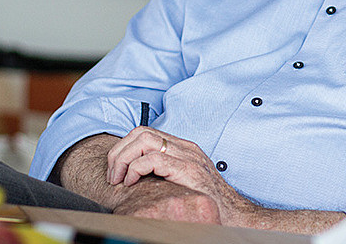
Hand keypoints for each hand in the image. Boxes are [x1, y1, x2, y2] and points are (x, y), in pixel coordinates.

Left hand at [55, 133, 219, 223]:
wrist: (232, 214)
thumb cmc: (206, 202)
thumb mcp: (183, 182)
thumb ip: (164, 172)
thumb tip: (134, 176)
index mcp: (182, 147)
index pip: (145, 132)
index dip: (124, 147)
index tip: (116, 170)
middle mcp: (184, 147)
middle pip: (141, 132)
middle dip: (119, 151)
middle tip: (112, 175)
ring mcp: (186, 156)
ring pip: (144, 140)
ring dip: (123, 159)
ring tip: (119, 179)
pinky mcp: (187, 169)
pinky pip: (152, 159)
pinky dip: (135, 169)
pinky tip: (132, 183)